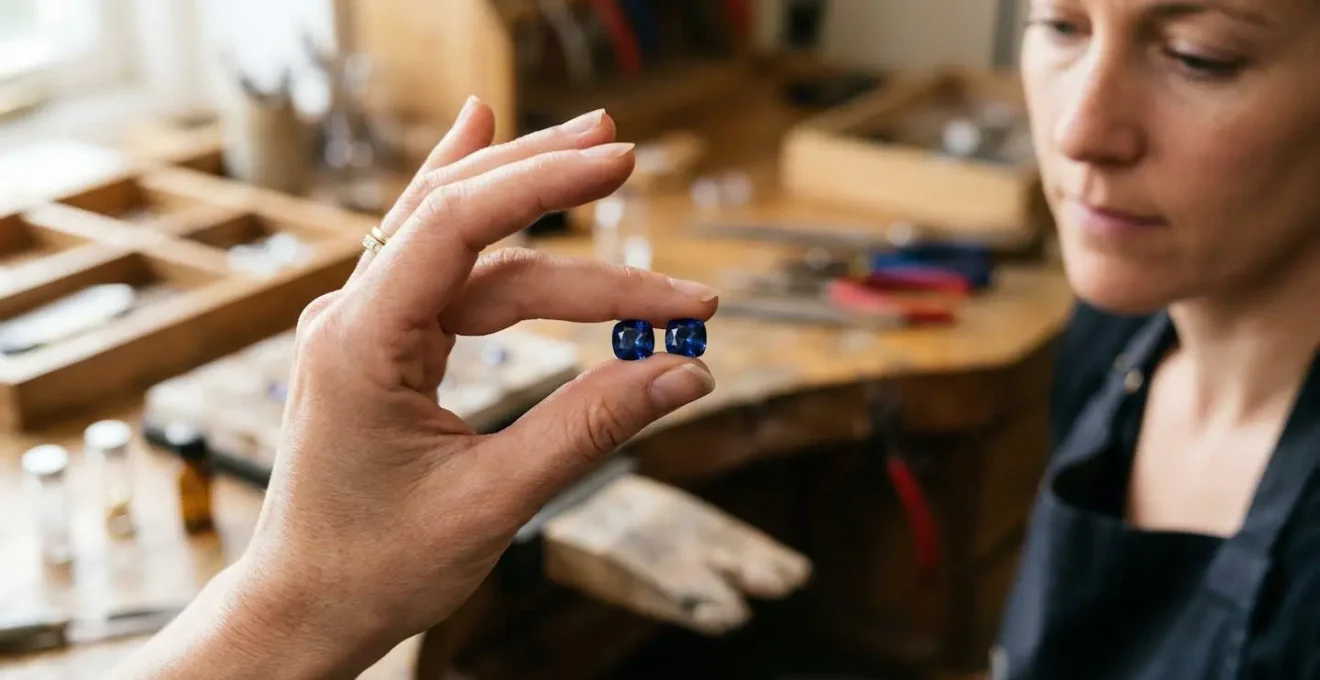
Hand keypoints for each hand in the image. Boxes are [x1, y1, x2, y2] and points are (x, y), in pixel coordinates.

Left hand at [113, 99, 718, 678]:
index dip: (547, 188)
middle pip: (460, 215)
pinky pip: (441, 264)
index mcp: (360, 343)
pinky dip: (481, 218)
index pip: (460, 227)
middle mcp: (353, 317)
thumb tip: (684, 373)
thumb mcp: (493, 502)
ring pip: (459, 240)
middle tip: (625, 151)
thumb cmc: (375, 568)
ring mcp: (365, 325)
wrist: (304, 608)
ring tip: (597, 158)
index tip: (622, 167)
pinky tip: (482, 147)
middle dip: (546, 179)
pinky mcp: (383, 342)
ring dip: (532, 203)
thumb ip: (589, 427)